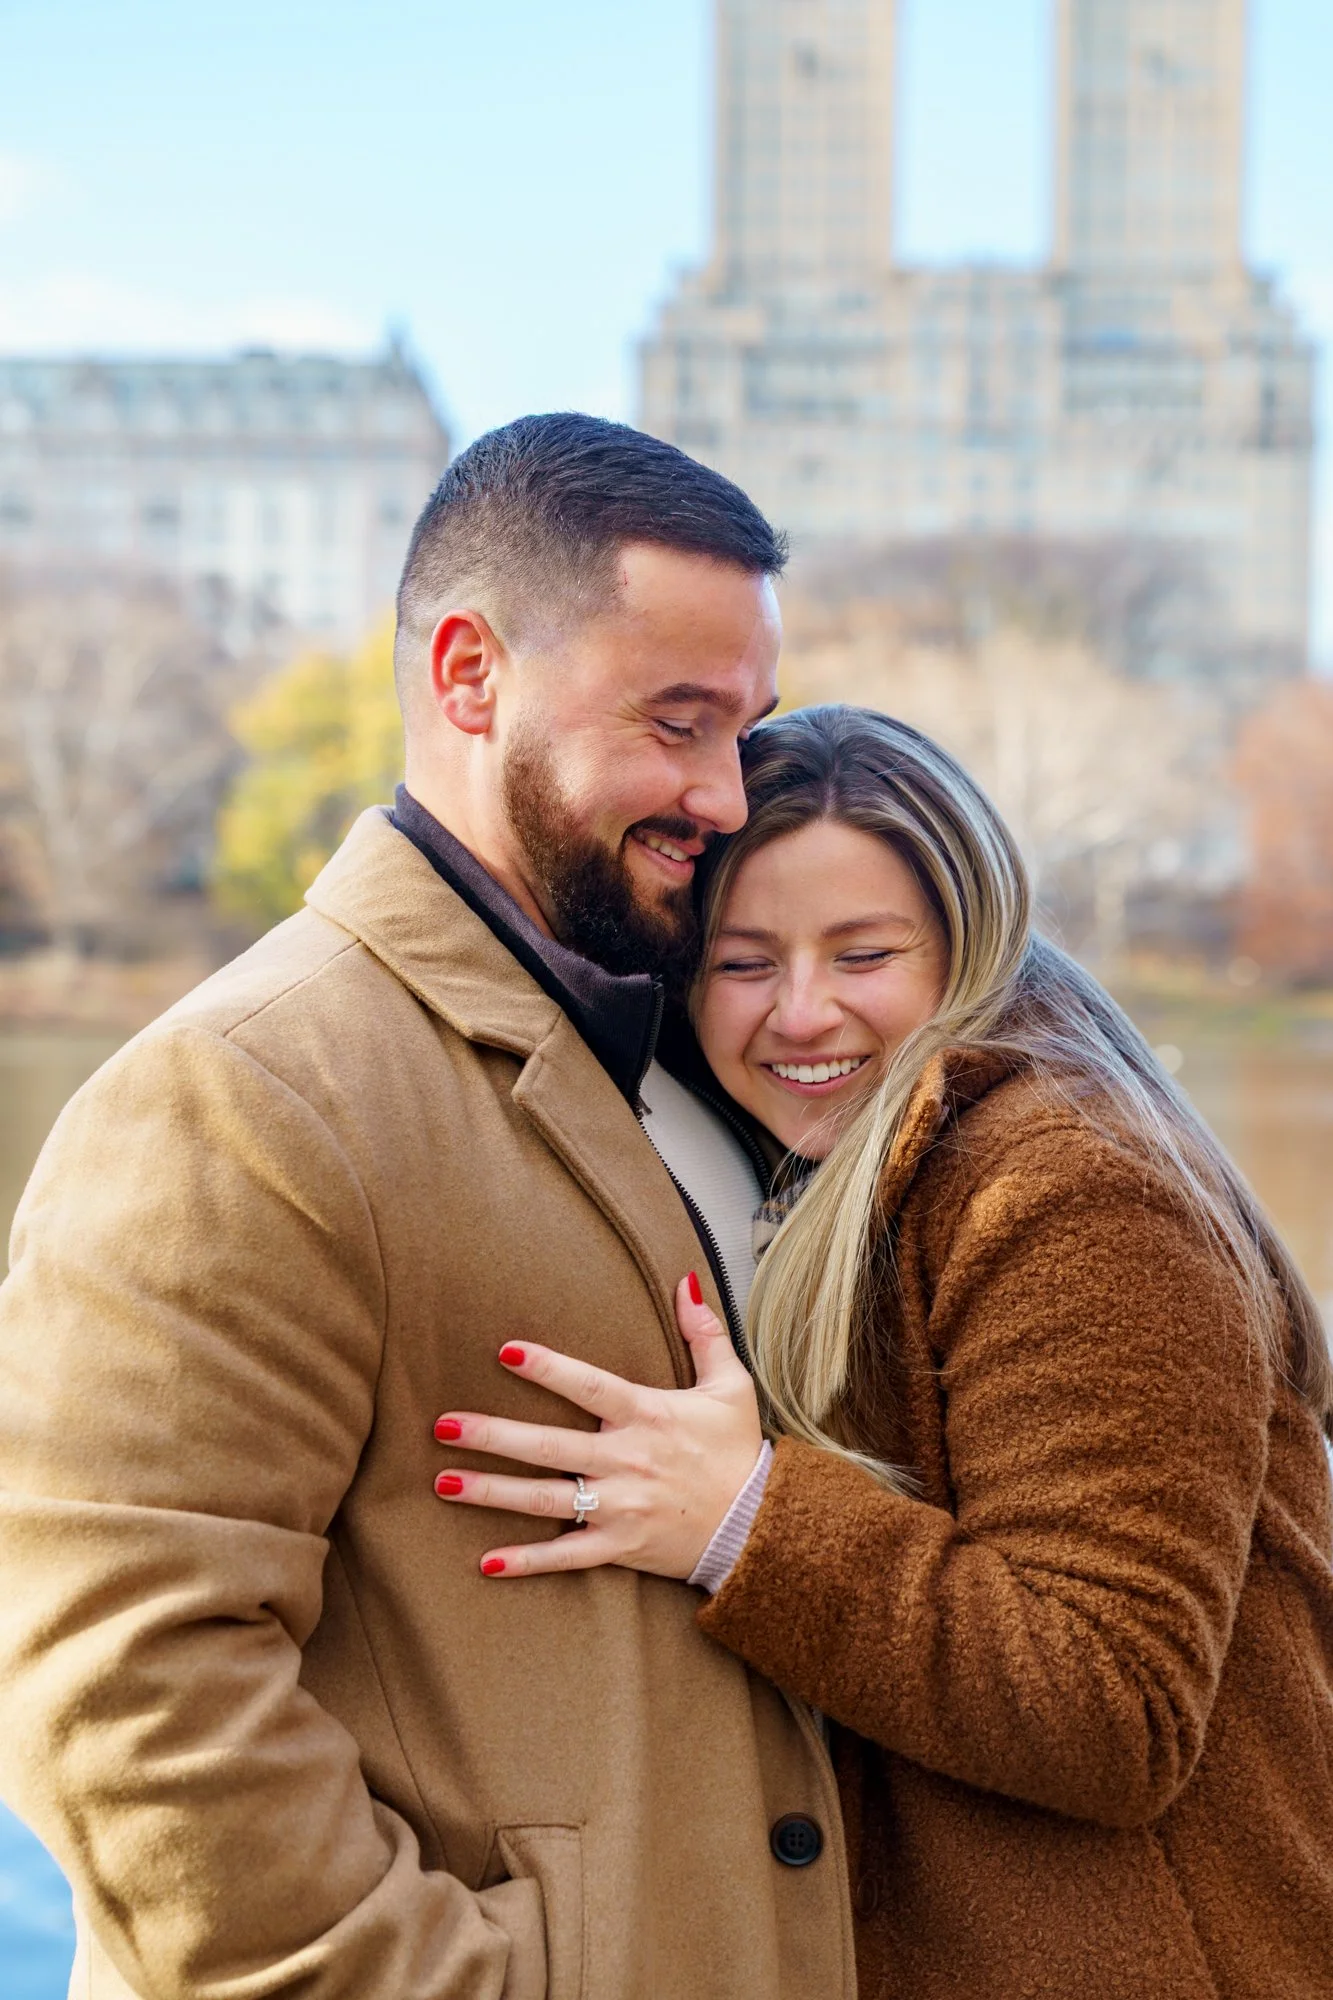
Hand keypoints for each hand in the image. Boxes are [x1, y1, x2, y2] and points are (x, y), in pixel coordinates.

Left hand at [432, 1275, 763, 1580]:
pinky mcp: (620, 1545)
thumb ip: (704, 1333)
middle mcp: (627, 1460)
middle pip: (549, 1446)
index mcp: (649, 1415)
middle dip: (493, 1435)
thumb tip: (686, 1281)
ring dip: (492, 1492)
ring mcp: (620, 1507)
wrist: (760, 1525)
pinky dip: (528, 1561)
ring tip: (444, 1483)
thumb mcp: (731, 1386)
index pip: (590, 1387)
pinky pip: (567, 1556)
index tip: (506, 1351)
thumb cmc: (739, 1452)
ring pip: (545, 1499)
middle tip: (443, 1425)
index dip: (548, 1368)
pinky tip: (487, 1561)